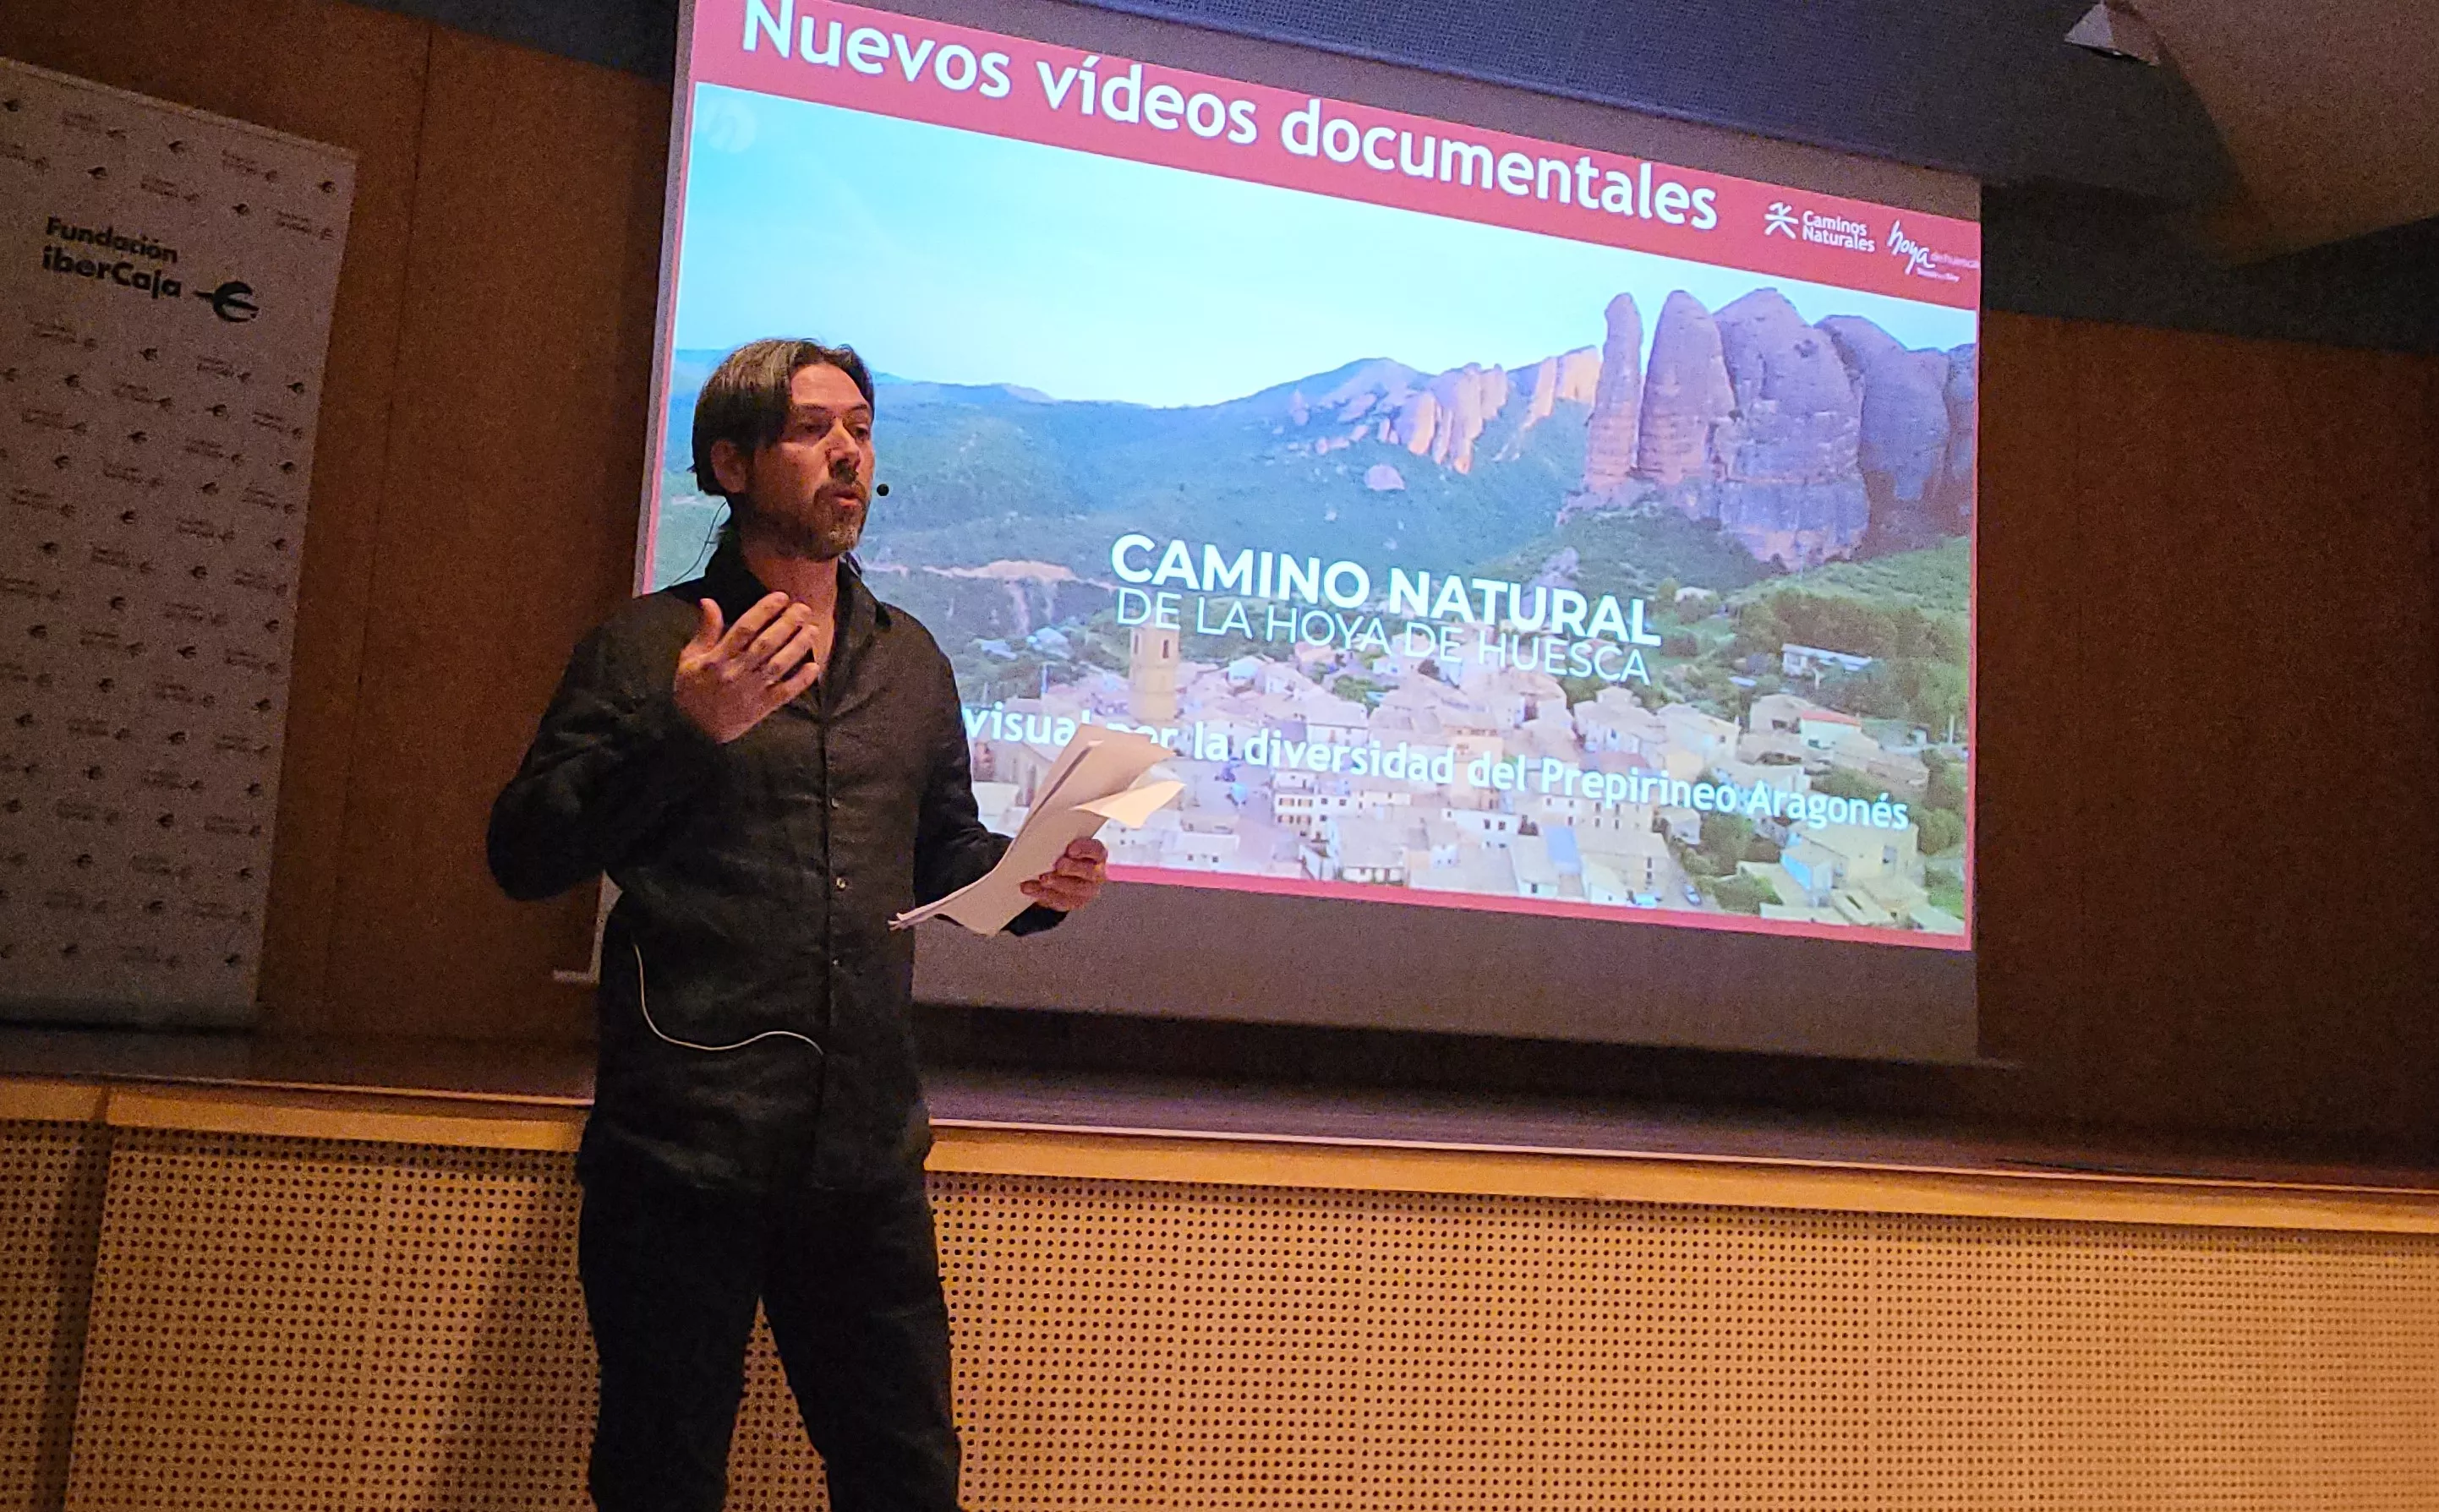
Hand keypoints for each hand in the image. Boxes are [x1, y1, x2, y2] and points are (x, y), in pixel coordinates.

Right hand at [671, 593, 824, 743]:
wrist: (694, 731)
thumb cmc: (691, 690)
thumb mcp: (689, 658)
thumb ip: (705, 630)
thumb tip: (709, 601)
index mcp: (717, 658)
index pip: (744, 628)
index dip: (764, 611)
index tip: (781, 597)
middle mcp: (736, 672)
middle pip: (766, 644)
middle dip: (787, 624)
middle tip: (803, 609)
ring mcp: (751, 691)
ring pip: (778, 665)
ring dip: (797, 647)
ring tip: (812, 630)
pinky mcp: (762, 707)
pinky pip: (784, 693)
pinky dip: (800, 681)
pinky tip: (814, 666)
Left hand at [1020, 837, 1106, 911]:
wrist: (1058, 872)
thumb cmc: (1061, 853)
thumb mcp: (1063, 844)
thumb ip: (1059, 841)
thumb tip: (1043, 836)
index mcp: (1097, 855)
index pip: (1097, 850)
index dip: (1085, 849)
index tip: (1071, 849)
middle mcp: (1096, 873)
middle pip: (1089, 871)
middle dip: (1073, 868)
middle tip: (1059, 865)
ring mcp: (1086, 890)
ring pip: (1075, 889)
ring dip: (1057, 883)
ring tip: (1042, 879)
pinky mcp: (1073, 903)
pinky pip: (1060, 901)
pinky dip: (1043, 894)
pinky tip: (1030, 888)